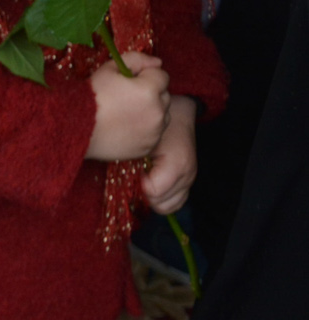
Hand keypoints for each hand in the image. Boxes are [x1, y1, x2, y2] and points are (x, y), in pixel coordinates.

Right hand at [86, 51, 170, 161]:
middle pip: (164, 96)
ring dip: (151, 111)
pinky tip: (126, 126)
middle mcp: (158, 111)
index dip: (145, 75)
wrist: (76, 127)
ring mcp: (155, 131)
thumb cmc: (91, 95)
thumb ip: (136, 59)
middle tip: (127, 96)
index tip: (129, 81)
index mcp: (149, 89)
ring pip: (162, 115)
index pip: (161, 75)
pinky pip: (154, 133)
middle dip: (151, 93)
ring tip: (127, 112)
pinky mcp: (149, 146)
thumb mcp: (109, 69)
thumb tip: (157, 62)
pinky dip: (146, 129)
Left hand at [142, 96, 198, 213]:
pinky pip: (177, 201)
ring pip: (170, 206)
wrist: (179, 114)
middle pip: (162, 205)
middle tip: (137, 177)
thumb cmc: (158, 124)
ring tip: (145, 180)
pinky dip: (163, 197)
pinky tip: (153, 182)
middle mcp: (187, 176)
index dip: (138, 185)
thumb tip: (128, 181)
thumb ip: (134, 159)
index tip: (134, 171)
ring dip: (154, 198)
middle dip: (145, 194)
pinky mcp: (190, 180)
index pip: (153, 193)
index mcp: (176, 165)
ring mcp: (190, 179)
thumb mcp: (143, 139)